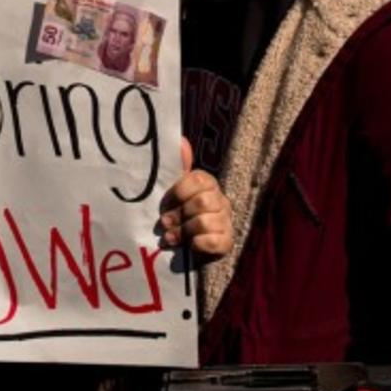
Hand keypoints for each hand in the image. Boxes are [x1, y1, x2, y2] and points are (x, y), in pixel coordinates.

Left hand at [162, 138, 231, 258]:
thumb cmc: (176, 215)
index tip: (164, 203)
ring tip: (170, 237)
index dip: (178, 192)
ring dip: (183, 232)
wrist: (183, 250)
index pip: (198, 180)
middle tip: (165, 222)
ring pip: (205, 222)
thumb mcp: (172, 192)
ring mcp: (226, 222)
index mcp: (208, 184)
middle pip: (203, 202)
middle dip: (180, 214)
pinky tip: (189, 246)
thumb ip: (176, 168)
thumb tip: (181, 141)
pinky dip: (197, 244)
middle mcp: (221, 200)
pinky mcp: (226, 242)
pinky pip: (213, 241)